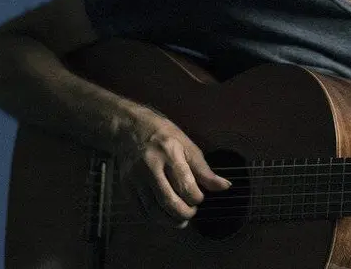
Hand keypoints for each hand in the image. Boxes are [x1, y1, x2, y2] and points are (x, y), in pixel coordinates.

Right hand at [115, 114, 230, 227]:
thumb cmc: (164, 137)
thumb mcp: (188, 147)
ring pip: (153, 210)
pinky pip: (140, 211)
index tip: (199, 197)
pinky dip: (154, 218)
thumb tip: (225, 186)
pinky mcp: (126, 187)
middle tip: (191, 212)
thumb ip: (205, 171)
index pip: (186, 187)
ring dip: (170, 220)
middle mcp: (150, 167)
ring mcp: (135, 178)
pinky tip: (163, 215)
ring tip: (180, 219)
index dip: (196, 198)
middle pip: (169, 202)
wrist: (130, 129)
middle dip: (184, 213)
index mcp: (169, 154)